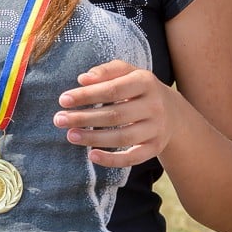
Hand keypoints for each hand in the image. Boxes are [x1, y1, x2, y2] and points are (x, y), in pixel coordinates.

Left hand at [53, 60, 179, 166]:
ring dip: (93, 138)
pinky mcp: (155, 148)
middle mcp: (154, 106)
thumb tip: (82, 79)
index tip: (63, 100)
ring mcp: (157, 129)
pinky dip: (113, 160)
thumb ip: (105, 71)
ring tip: (70, 135)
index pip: (112, 89)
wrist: (173, 111)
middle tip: (59, 119)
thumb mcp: (127, 71)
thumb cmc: (138, 87)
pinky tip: (92, 156)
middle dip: (84, 118)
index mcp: (145, 81)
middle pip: (115, 115)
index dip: (87, 95)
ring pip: (123, 137)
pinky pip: (134, 158)